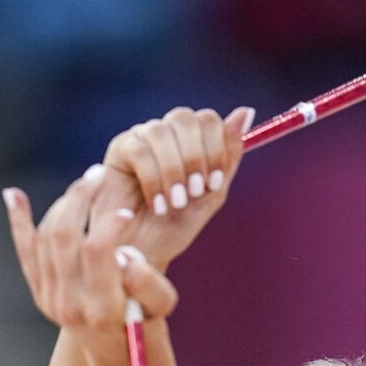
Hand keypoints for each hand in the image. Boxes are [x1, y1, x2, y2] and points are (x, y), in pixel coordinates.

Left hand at [3, 165, 178, 332]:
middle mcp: (69, 305)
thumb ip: (149, 280)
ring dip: (65, 202)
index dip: (109, 223)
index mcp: (102, 309)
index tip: (126, 212)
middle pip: (64, 236)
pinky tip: (13, 194)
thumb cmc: (146, 318)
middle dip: (81, 198)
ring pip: (47, 236)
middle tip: (100, 174)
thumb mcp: (161, 304)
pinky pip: (26, 251)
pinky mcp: (39, 292)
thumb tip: (124, 254)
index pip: (97, 250)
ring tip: (87, 184)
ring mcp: (49, 299)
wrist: (117, 350)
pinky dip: (19, 221)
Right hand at [92, 105, 255, 270]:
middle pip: (184, 118)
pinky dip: (153, 180)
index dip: (215, 149)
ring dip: (174, 170)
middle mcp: (166, 134)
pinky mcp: (119, 150)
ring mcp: (141, 139)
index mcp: (190, 141)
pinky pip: (140, 151)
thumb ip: (228, 156)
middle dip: (194, 157)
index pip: (208, 121)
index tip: (213, 183)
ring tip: (175, 202)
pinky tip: (157, 204)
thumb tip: (245, 112)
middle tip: (195, 191)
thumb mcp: (211, 194)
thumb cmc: (175, 228)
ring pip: (161, 132)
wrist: (144, 253)